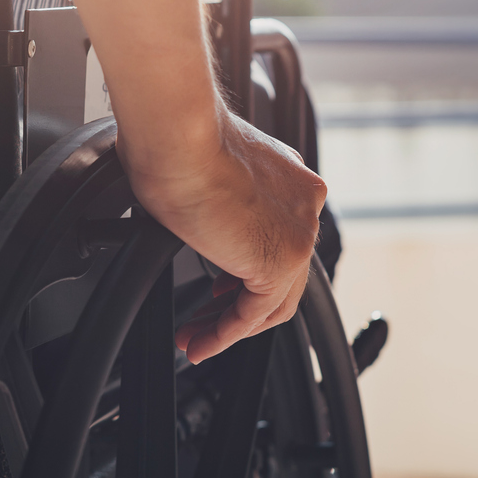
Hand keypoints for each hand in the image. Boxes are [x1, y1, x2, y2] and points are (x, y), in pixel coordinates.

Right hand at [121, 110, 326, 362]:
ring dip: (229, 327)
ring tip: (195, 340)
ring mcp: (298, 233)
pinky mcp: (279, 261)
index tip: (217, 291)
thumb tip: (186, 212)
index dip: (243, 272)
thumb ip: (210, 195)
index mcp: (289, 178)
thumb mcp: (202, 170)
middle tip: (203, 322)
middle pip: (280, 275)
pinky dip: (226, 334)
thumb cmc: (174, 140)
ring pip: (271, 300)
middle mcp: (303, 204)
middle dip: (236, 306)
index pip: (278, 239)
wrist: (178, 135)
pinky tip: (201, 342)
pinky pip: (254, 314)